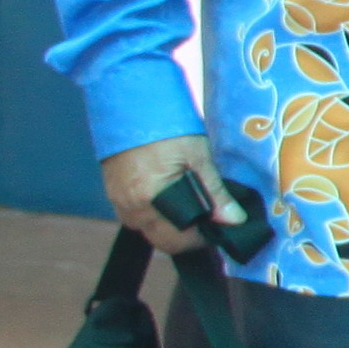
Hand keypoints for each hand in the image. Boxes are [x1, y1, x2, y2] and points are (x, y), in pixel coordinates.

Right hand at [101, 135, 231, 253]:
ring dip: (171, 226)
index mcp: (151, 199)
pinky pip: (136, 217)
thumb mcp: (199, 158)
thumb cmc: (168, 129)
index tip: (220, 227)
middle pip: (161, 240)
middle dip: (188, 235)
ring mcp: (118, 201)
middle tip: (209, 218)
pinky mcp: (113, 193)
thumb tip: (234, 221)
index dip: (202, 238)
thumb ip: (216, 194)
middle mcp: (130, 206)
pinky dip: (156, 215)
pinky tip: (170, 199)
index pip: (178, 241)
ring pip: (148, 230)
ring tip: (193, 207)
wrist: (130, 106)